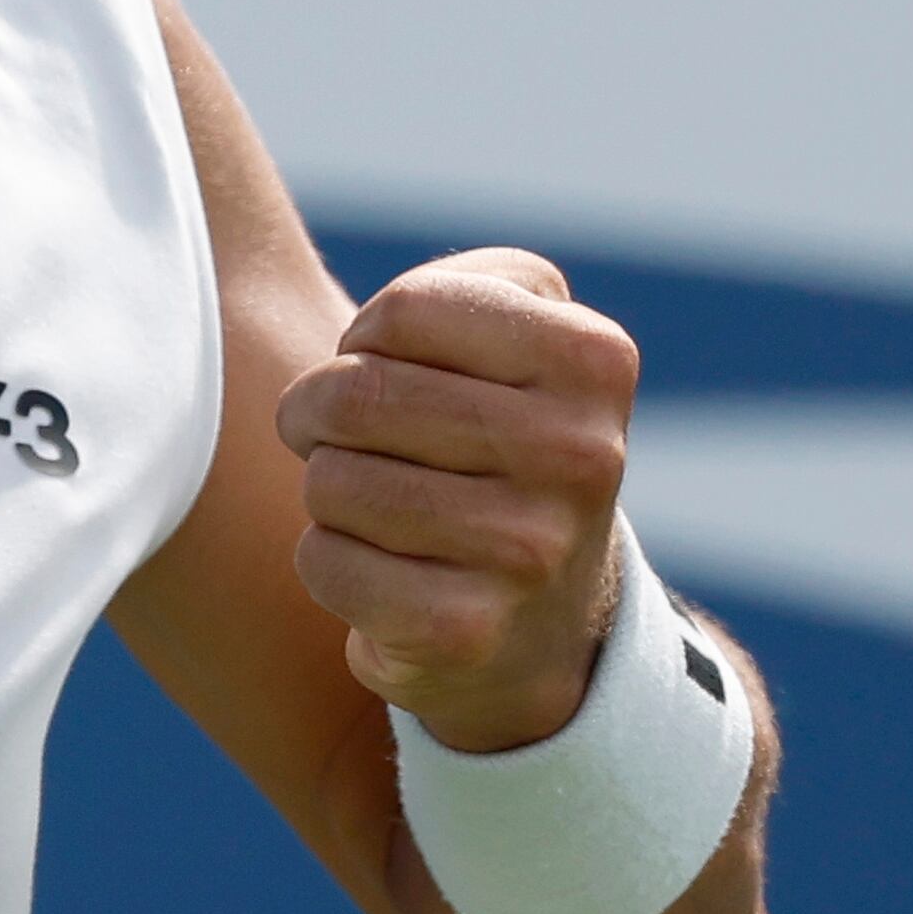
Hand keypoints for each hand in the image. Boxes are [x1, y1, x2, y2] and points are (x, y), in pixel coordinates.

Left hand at [274, 249, 641, 754]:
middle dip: (319, 412)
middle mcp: (579, 455)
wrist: (547, 621)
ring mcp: (528, 550)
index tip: (389, 371)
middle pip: (354, 393)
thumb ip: (468, 283)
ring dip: (326, 490)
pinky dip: (328, 562)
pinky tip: (383, 571)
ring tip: (379, 508)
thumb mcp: (523, 336)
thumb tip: (372, 323)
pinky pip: (324, 562)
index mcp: (593, 362)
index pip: (406, 310)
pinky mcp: (463, 630)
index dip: (365, 340)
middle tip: (348, 440)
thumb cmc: (500, 444)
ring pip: (329, 480)